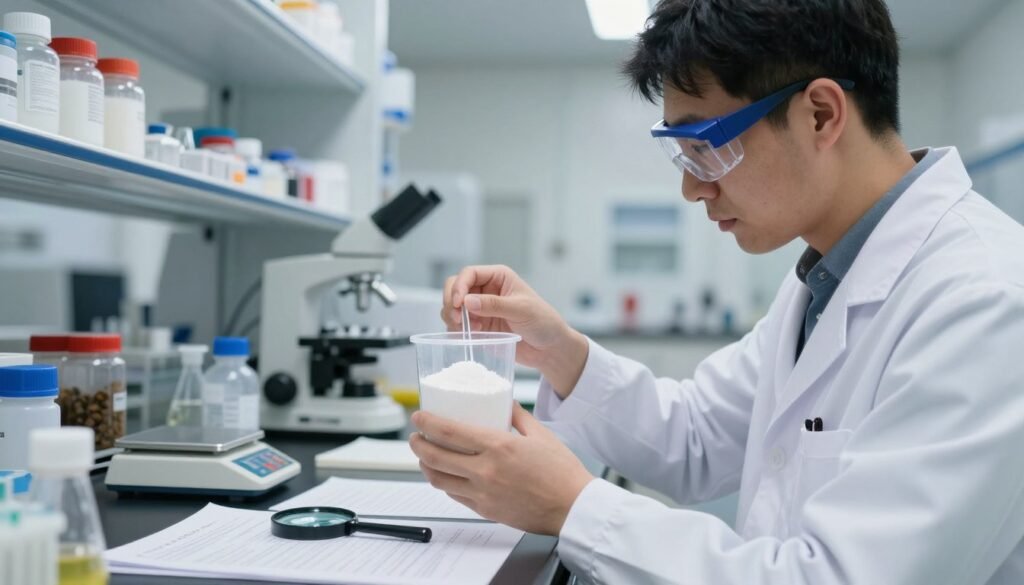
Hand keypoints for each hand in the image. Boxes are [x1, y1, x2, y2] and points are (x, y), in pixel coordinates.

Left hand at [409, 404, 593, 535]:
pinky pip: (455, 495)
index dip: (427, 423)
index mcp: (498, 447)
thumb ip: (517, 416)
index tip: (418, 416)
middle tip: (415, 435)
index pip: (449, 432)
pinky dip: (445, 482)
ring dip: (425, 466)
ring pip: (439, 480)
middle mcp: (485, 471)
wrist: (572, 508)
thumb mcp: (541, 434)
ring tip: (424, 455)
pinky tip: (446, 474)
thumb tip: (504, 402)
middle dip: (418, 444)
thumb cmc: (562, 472)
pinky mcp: (485, 510)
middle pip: (436, 457)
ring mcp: (483, 494)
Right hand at [442, 265, 587, 395]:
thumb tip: (467, 301)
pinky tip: (470, 335)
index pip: (469, 274)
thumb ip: (494, 305)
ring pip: (453, 306)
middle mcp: (486, 290)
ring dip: (452, 316)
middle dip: (452, 301)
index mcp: (498, 277)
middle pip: (455, 287)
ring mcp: (480, 308)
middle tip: (457, 319)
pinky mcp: (478, 326)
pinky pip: (458, 325)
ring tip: (467, 329)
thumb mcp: (521, 310)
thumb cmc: (543, 322)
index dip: (460, 286)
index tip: (459, 303)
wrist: (550, 349)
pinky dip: (456, 329)